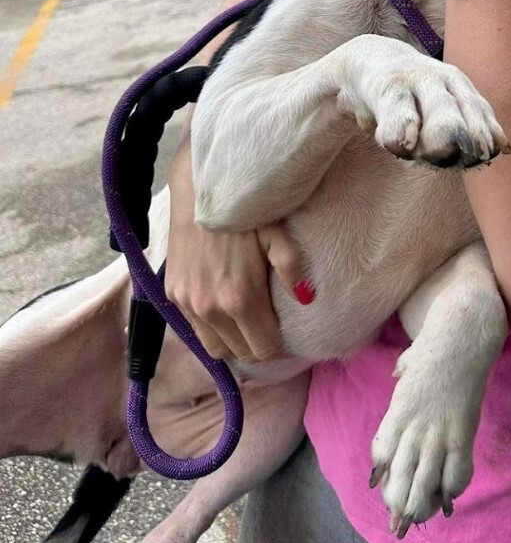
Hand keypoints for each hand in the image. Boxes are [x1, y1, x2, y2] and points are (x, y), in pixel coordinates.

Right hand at [165, 145, 308, 362]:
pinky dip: (210, 328)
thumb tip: (306, 299)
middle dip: (257, 344)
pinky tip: (223, 308)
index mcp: (240, 298)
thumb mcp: (277, 233)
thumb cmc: (244, 209)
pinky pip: (194, 330)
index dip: (278, 343)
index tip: (284, 329)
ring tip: (246, 321)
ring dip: (232, 341)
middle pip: (239, 353)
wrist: (198, 188)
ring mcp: (187, 303)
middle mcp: (210, 308)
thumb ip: (292, 268)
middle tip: (268, 324)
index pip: (263, 349)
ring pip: (213, 348)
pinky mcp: (172, 294)